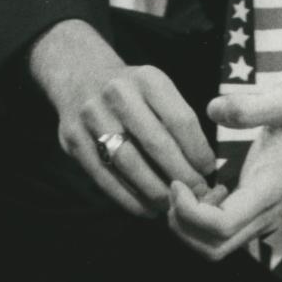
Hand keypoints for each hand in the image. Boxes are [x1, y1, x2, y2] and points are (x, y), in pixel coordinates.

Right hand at [28, 20, 216, 216]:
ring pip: (128, 163)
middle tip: (196, 195)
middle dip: (180, 175)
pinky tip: (145, 207)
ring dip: (154, 190)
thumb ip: (177, 120)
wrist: (80, 74)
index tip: (208, 171)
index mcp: (146, 78)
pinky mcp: (73, 138)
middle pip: (155, 142)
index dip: (198, 151)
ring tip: (171, 204)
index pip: (180, 119)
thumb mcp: (156, 88)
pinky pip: (104, 176)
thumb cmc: (131, 91)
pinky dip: (128, 197)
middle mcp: (117, 92)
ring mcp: (91, 115)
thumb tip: (203, 168)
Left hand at [167, 81, 281, 260]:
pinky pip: (222, 233)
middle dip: (183, 226)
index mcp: (268, 189)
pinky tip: (200, 188)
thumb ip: (248, 106)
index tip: (176, 181)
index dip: (189, 212)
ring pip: (217, 246)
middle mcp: (266, 212)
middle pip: (214, 248)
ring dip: (189, 227)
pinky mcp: (257, 210)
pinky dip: (201, 221)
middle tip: (173, 187)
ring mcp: (262, 215)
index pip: (221, 226)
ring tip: (183, 188)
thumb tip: (213, 109)